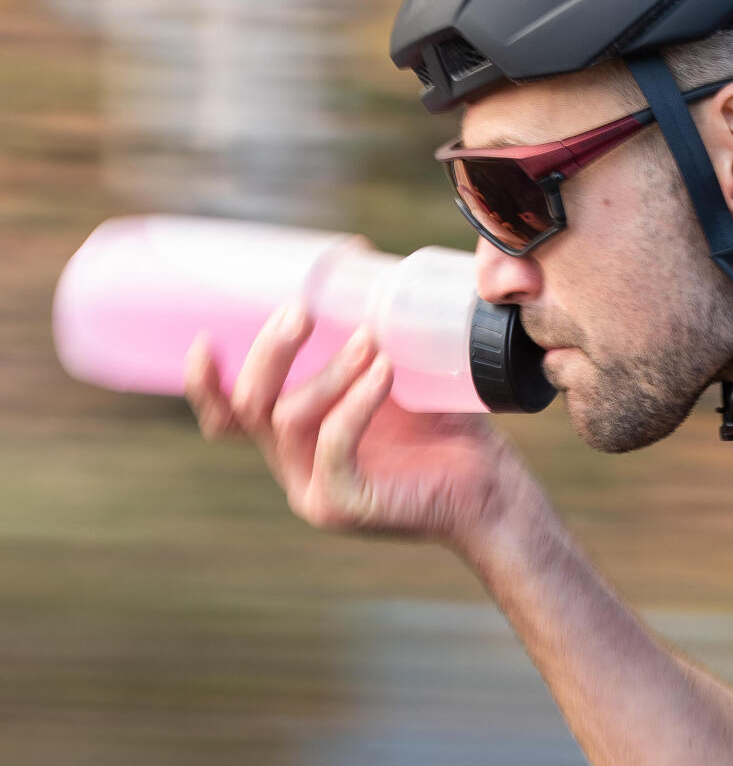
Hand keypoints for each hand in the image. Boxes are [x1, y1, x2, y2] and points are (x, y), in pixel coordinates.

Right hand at [185, 301, 535, 553]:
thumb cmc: (450, 430)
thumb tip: (357, 259)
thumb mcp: (398, 375)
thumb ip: (364, 338)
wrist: (493, 488)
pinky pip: (333, 445)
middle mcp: (295, 466)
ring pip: (290, 419)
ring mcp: (314, 491)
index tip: (205, 338)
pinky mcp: (343, 506)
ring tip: (369, 341)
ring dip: (328, 371)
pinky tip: (384, 373)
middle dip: (270, 354)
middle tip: (299, 312)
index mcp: (297, 440)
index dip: (206, 384)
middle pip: (249, 407)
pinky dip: (355, 404)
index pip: (228, 417)